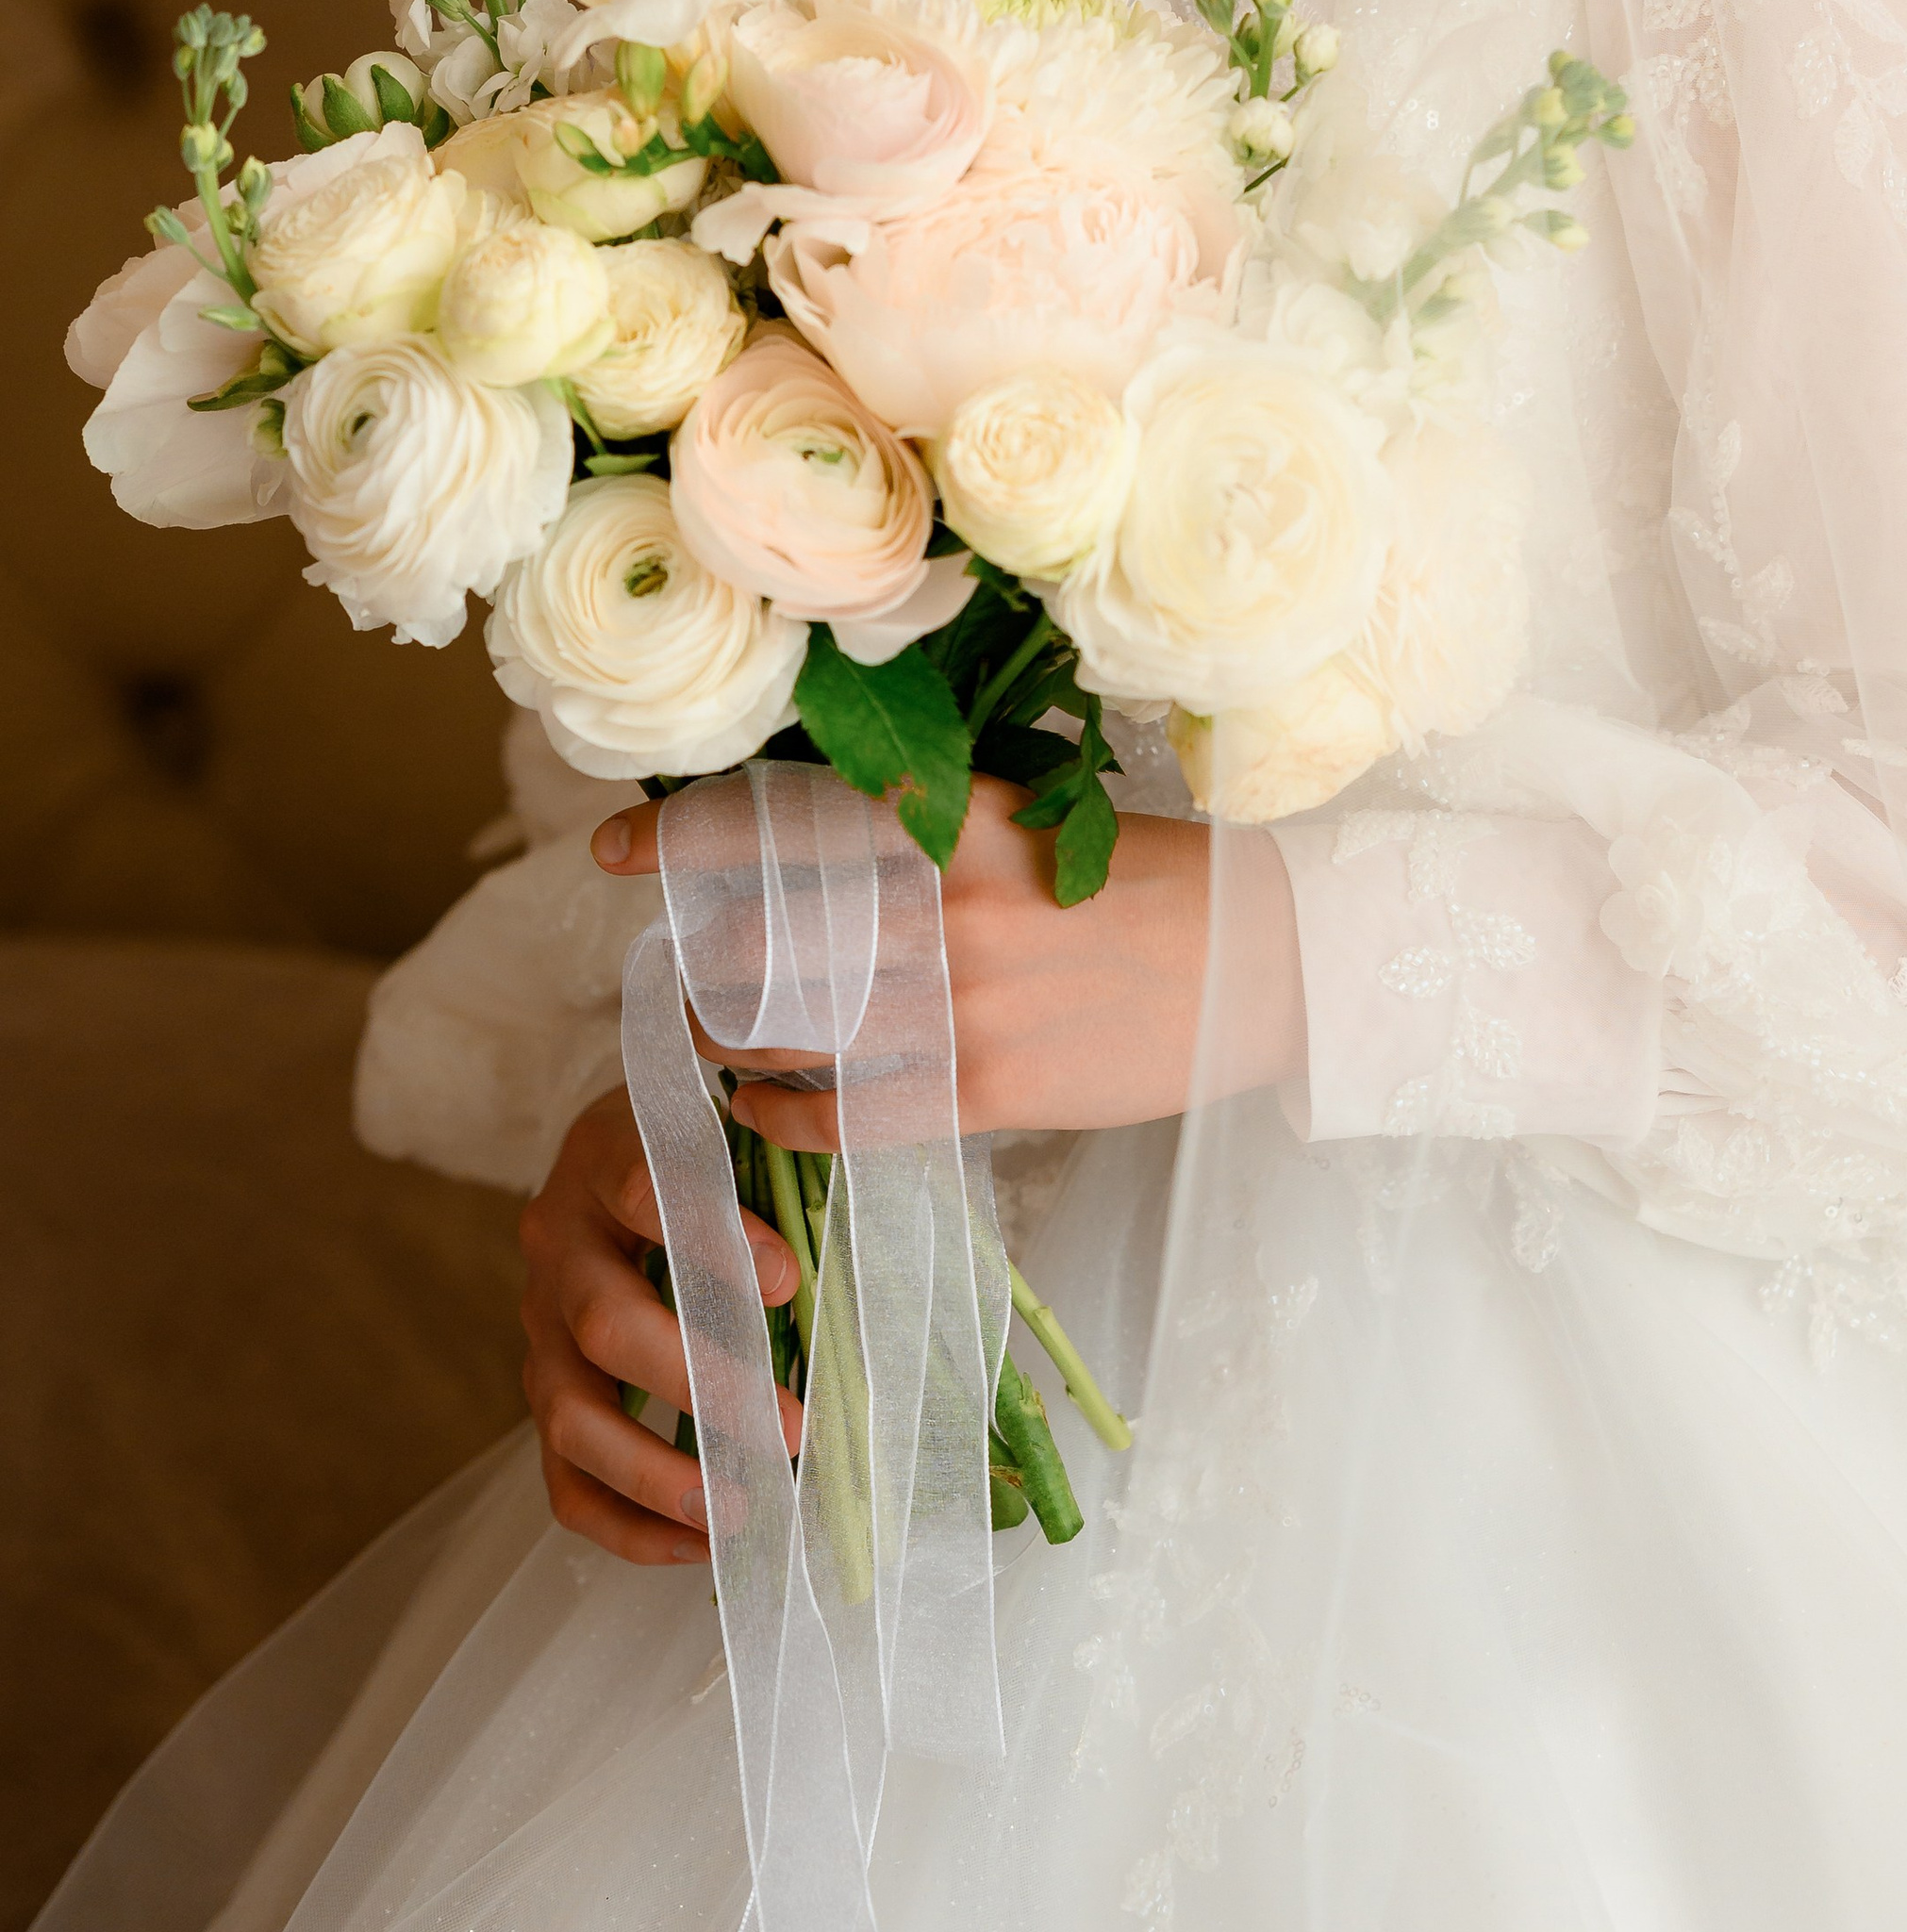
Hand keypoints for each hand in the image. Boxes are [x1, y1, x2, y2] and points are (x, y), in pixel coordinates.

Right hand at [518, 1084, 803, 1563]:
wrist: (616, 1151)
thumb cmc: (705, 1142)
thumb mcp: (734, 1127)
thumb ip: (777, 1174)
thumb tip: (852, 1253)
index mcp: (604, 1153)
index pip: (644, 1190)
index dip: (711, 1239)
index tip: (786, 1283)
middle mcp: (558, 1241)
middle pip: (605, 1323)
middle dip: (702, 1386)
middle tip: (791, 1427)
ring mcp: (538, 1323)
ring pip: (571, 1416)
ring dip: (658, 1473)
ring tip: (742, 1510)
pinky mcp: (543, 1388)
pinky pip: (563, 1477)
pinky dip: (625, 1523)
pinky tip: (700, 1543)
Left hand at [590, 777, 1305, 1157]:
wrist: (1272, 964)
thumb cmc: (1161, 883)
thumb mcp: (1046, 826)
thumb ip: (939, 839)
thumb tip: (826, 849)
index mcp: (964, 823)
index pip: (792, 822)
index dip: (687, 839)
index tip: (609, 849)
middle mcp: (951, 908)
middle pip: (772, 932)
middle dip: (703, 950)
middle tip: (673, 956)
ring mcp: (969, 1003)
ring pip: (799, 1024)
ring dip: (733, 1032)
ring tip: (707, 1031)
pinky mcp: (993, 1087)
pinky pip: (852, 1108)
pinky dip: (785, 1109)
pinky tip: (755, 1103)